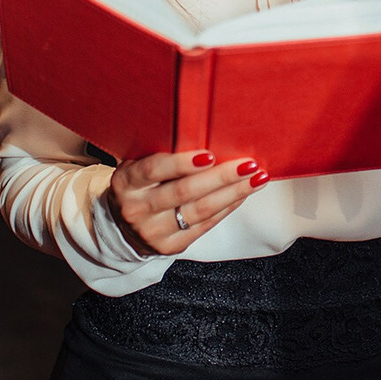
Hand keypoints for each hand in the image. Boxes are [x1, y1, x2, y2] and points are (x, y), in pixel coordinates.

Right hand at [107, 150, 270, 255]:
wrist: (123, 226)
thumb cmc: (140, 185)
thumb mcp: (138, 165)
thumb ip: (162, 152)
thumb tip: (207, 133)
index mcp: (126, 182)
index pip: (154, 170)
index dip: (182, 163)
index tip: (210, 155)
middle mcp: (136, 209)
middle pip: (183, 192)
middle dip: (221, 177)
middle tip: (248, 164)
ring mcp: (152, 231)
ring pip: (199, 211)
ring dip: (233, 193)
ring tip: (256, 178)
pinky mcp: (169, 246)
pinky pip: (204, 226)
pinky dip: (227, 208)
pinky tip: (242, 195)